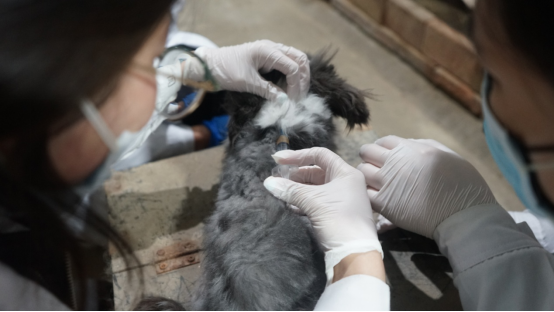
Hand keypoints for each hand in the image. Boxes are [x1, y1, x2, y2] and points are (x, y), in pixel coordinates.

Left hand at [194, 40, 309, 100]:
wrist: (209, 66)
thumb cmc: (225, 71)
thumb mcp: (247, 83)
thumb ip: (268, 91)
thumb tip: (285, 102)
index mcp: (268, 51)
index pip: (293, 67)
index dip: (296, 85)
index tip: (293, 100)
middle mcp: (272, 48)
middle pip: (300, 59)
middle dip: (303, 78)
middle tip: (300, 97)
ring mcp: (271, 51)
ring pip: (295, 60)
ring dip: (299, 76)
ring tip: (296, 93)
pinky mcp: (268, 58)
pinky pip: (287, 64)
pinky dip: (291, 75)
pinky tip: (289, 88)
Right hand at [263, 148, 382, 281]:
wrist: (354, 253)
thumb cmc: (338, 220)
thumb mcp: (312, 201)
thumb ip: (290, 189)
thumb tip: (268, 182)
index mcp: (346, 173)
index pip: (319, 155)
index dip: (297, 156)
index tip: (277, 160)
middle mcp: (346, 183)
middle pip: (317, 171)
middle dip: (295, 175)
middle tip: (278, 180)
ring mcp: (343, 199)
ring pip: (316, 188)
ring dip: (298, 189)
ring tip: (281, 193)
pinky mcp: (337, 214)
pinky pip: (317, 202)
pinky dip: (303, 202)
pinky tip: (290, 207)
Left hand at [358, 136, 496, 237]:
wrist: (463, 215)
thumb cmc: (464, 184)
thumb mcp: (448, 154)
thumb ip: (424, 145)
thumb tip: (406, 142)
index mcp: (411, 148)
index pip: (384, 141)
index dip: (382, 148)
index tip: (384, 156)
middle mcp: (395, 162)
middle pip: (367, 152)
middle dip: (369, 158)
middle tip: (375, 168)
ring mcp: (387, 183)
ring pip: (362, 172)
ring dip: (366, 176)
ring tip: (374, 183)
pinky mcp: (384, 204)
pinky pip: (365, 194)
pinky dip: (367, 194)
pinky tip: (376, 198)